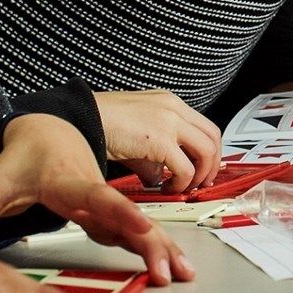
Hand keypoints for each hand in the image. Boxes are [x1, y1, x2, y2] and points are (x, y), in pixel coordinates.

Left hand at [0, 114, 195, 285]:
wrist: (47, 130)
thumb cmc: (21, 160)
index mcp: (68, 182)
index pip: (98, 197)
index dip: (120, 213)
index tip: (142, 228)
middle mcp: (95, 191)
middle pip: (128, 218)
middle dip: (152, 244)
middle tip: (168, 271)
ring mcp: (106, 202)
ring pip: (139, 226)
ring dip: (164, 247)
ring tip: (185, 272)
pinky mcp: (109, 212)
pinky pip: (134, 231)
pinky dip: (157, 247)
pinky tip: (173, 265)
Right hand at [94, 90, 222, 191]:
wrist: (80, 116)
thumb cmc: (100, 123)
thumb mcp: (136, 134)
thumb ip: (153, 153)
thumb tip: (160, 176)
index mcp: (169, 103)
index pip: (204, 127)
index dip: (210, 152)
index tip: (205, 169)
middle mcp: (173, 108)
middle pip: (212, 137)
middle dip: (211, 165)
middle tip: (201, 183)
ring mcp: (169, 120)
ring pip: (206, 151)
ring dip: (200, 175)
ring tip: (184, 188)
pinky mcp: (160, 139)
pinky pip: (185, 168)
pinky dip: (181, 183)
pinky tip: (167, 189)